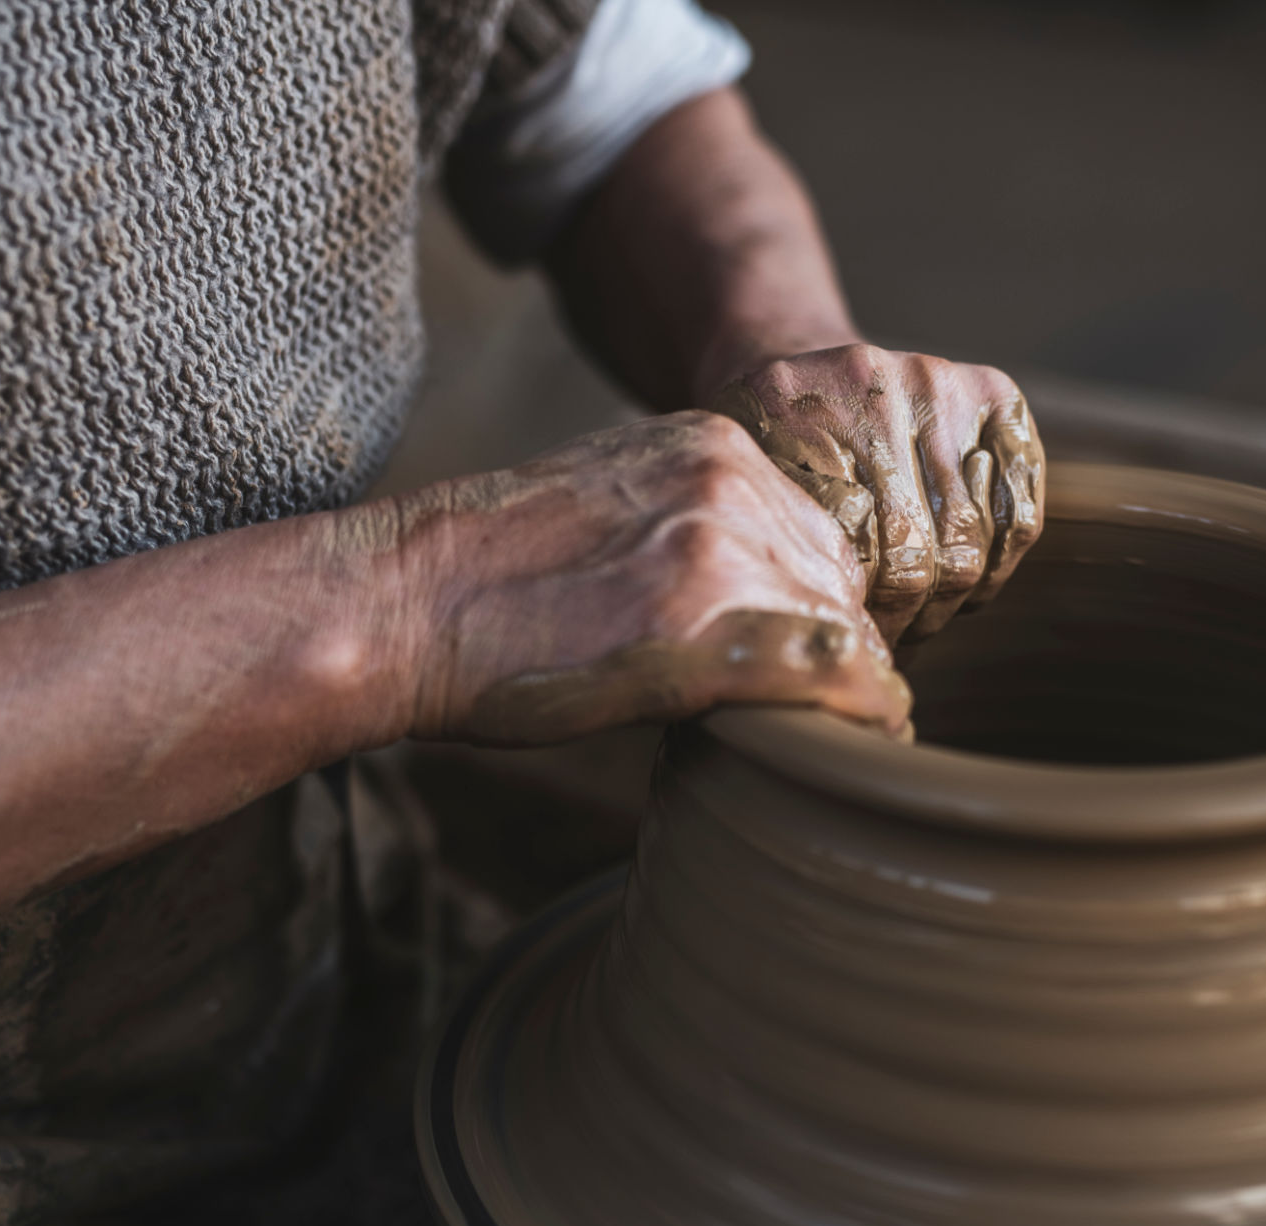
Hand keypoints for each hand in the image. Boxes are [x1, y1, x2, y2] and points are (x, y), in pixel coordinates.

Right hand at [397, 412, 910, 745]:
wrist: (404, 604)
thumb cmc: (483, 583)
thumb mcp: (606, 512)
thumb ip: (687, 530)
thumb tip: (754, 595)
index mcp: (707, 442)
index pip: (812, 528)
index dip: (815, 603)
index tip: (809, 656)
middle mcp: (728, 478)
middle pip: (838, 577)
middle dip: (832, 646)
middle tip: (815, 708)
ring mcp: (723, 547)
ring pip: (844, 628)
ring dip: (840, 688)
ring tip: (826, 733)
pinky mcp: (710, 626)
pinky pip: (837, 674)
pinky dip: (861, 716)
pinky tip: (861, 744)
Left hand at [711, 345, 1044, 643]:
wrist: (800, 369)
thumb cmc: (763, 453)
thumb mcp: (733, 484)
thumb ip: (760, 536)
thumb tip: (808, 630)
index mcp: (784, 406)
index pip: (839, 550)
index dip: (855, 612)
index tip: (852, 640)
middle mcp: (869, 386)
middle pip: (911, 551)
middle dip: (903, 614)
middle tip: (889, 639)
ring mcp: (938, 385)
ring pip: (968, 540)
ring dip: (950, 599)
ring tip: (922, 619)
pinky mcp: (994, 392)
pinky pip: (1018, 508)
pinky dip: (1000, 563)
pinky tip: (970, 585)